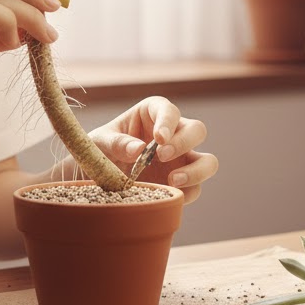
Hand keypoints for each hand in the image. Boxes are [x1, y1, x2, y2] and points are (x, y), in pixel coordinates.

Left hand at [87, 96, 217, 203]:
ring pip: (208, 161)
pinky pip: (196, 188)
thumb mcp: (100, 142)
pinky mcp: (181, 183)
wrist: (96, 177)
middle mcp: (173, 134)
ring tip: (173, 180)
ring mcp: (180, 160)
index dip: (168, 121)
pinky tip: (168, 194)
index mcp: (152, 114)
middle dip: (184, 142)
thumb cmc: (99, 150)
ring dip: (196, 170)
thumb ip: (117, 142)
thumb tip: (138, 150)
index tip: (159, 138)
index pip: (169, 110)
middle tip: (161, 155)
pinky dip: (187, 193)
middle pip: (197, 130)